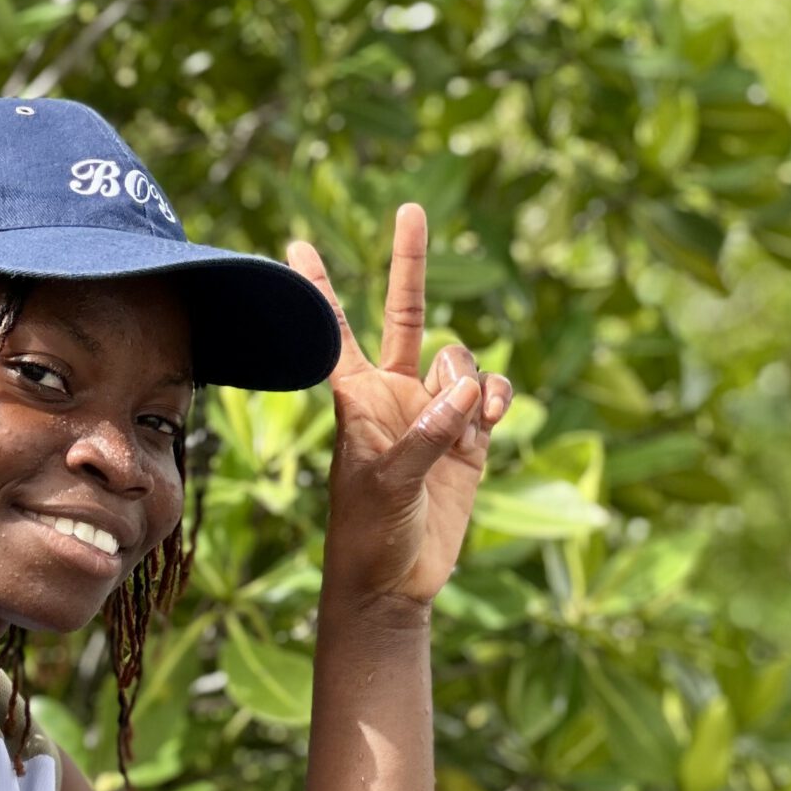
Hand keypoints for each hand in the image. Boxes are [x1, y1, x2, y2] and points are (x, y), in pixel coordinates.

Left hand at [288, 204, 511, 605]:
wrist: (396, 581)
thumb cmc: (368, 534)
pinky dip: (495, 397)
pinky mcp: (468, 439)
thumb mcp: (387, 484)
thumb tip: (467, 392)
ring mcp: (433, 414)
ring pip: (461, 361)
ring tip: (465, 422)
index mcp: (357, 399)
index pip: (335, 332)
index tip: (295, 244)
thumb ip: (426, 435)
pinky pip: (490, 393)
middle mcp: (394, 395)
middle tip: (408, 208)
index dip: (319, 290)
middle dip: (408, 263)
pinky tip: (490, 418)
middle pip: (405, 314)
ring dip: (469, 380)